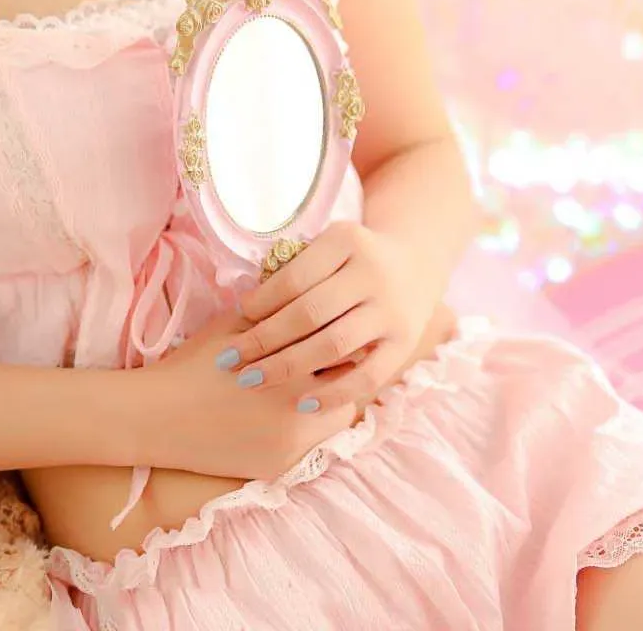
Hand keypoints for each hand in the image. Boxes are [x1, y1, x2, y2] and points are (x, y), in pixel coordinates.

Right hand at [147, 303, 358, 483]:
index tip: (336, 330)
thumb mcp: (238, 324)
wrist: (157, 416)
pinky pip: (312, 445)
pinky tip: (289, 411)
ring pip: (334, 420)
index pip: (346, 351)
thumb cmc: (196, 362)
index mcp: (294, 367)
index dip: (342, 338)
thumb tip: (315, 294)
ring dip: (329, 401)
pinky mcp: (280, 469)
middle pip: (348, 387)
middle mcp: (301, 411)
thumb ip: (281, 312)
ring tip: (311, 384)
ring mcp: (293, 446)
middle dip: (343, 372)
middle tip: (333, 357)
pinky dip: (307, 427)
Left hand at [223, 220, 444, 410]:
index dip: (262, 300)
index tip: (238, 317)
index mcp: (347, 240)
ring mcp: (391, 311)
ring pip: (332, 345)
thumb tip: (245, 311)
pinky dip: (332, 394)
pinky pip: (366, 377)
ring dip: (287, 367)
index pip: (295, 277)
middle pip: (309, 313)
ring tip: (251, 379)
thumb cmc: (351, 259)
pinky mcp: (404, 344)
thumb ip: (296, 271)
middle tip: (228, 359)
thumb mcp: (328, 247)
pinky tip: (301, 403)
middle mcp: (373, 273)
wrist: (414, 264)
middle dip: (264, 339)